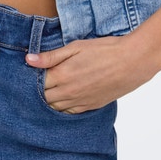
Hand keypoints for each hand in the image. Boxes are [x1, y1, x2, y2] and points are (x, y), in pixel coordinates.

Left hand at [25, 31, 160, 113]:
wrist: (132, 62)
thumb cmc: (104, 50)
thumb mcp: (76, 47)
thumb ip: (51, 56)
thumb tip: (28, 59)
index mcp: (62, 75)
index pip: (36, 83)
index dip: (31, 77)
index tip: (29, 71)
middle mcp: (68, 92)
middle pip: (43, 98)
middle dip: (37, 90)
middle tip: (37, 81)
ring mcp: (80, 101)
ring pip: (55, 108)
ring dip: (49, 100)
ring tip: (49, 89)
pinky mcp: (90, 106)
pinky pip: (69, 113)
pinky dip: (62, 107)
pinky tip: (63, 98)